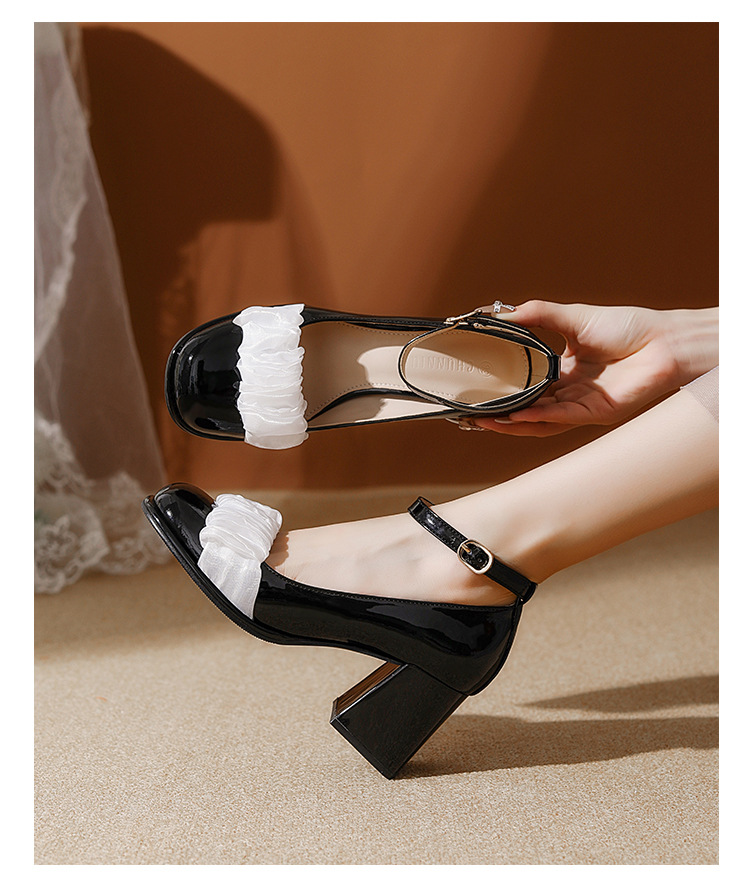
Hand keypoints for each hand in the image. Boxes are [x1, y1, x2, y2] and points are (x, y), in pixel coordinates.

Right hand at [474, 301, 717, 436]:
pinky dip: (537, 417)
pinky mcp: (596, 413)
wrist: (665, 339)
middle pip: (526, 409)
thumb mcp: (572, 316)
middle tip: (469, 415)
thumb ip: (537, 315)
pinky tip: (517, 415)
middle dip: (497, 415)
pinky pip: (560, 419)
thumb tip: (501, 314)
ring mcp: (582, 405)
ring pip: (539, 421)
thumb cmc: (628, 327)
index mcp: (564, 371)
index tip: (474, 389)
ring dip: (512, 423)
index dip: (500, 391)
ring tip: (485, 421)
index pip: (525, 386)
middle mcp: (570, 392)